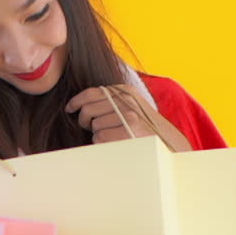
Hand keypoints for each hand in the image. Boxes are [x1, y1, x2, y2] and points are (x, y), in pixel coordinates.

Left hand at [65, 85, 191, 150]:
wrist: (166, 140)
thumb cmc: (142, 125)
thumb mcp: (129, 104)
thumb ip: (109, 100)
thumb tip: (82, 104)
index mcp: (124, 91)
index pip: (92, 93)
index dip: (76, 101)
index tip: (69, 108)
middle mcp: (125, 101)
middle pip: (88, 110)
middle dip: (83, 120)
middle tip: (86, 126)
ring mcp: (126, 116)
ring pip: (94, 126)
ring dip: (97, 134)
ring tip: (111, 135)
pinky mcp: (126, 132)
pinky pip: (100, 138)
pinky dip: (102, 143)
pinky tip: (115, 142)